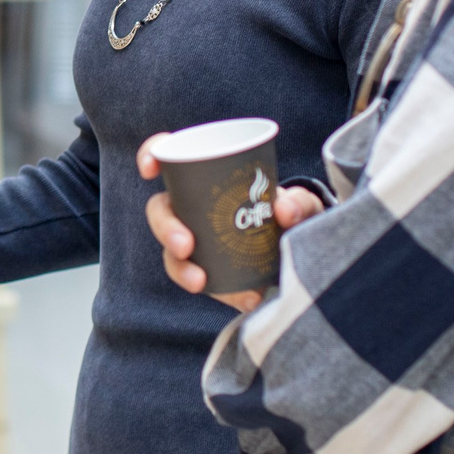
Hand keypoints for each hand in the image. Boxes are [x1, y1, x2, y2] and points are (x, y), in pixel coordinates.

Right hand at [138, 140, 324, 312]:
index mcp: (205, 177)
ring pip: (173, 254)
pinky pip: (207, 284)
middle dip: (166, 228)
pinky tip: (248, 299)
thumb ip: (299, 202)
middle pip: (161, 211)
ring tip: (202, 281)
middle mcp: (192, 208)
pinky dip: (225, 293)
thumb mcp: (301, 204)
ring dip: (181, 269)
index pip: (169, 157)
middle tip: (185, 245)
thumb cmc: (292, 213)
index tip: (150, 169)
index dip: (151, 155)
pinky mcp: (211, 272)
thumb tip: (283, 209)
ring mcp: (198, 242)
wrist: (303, 249)